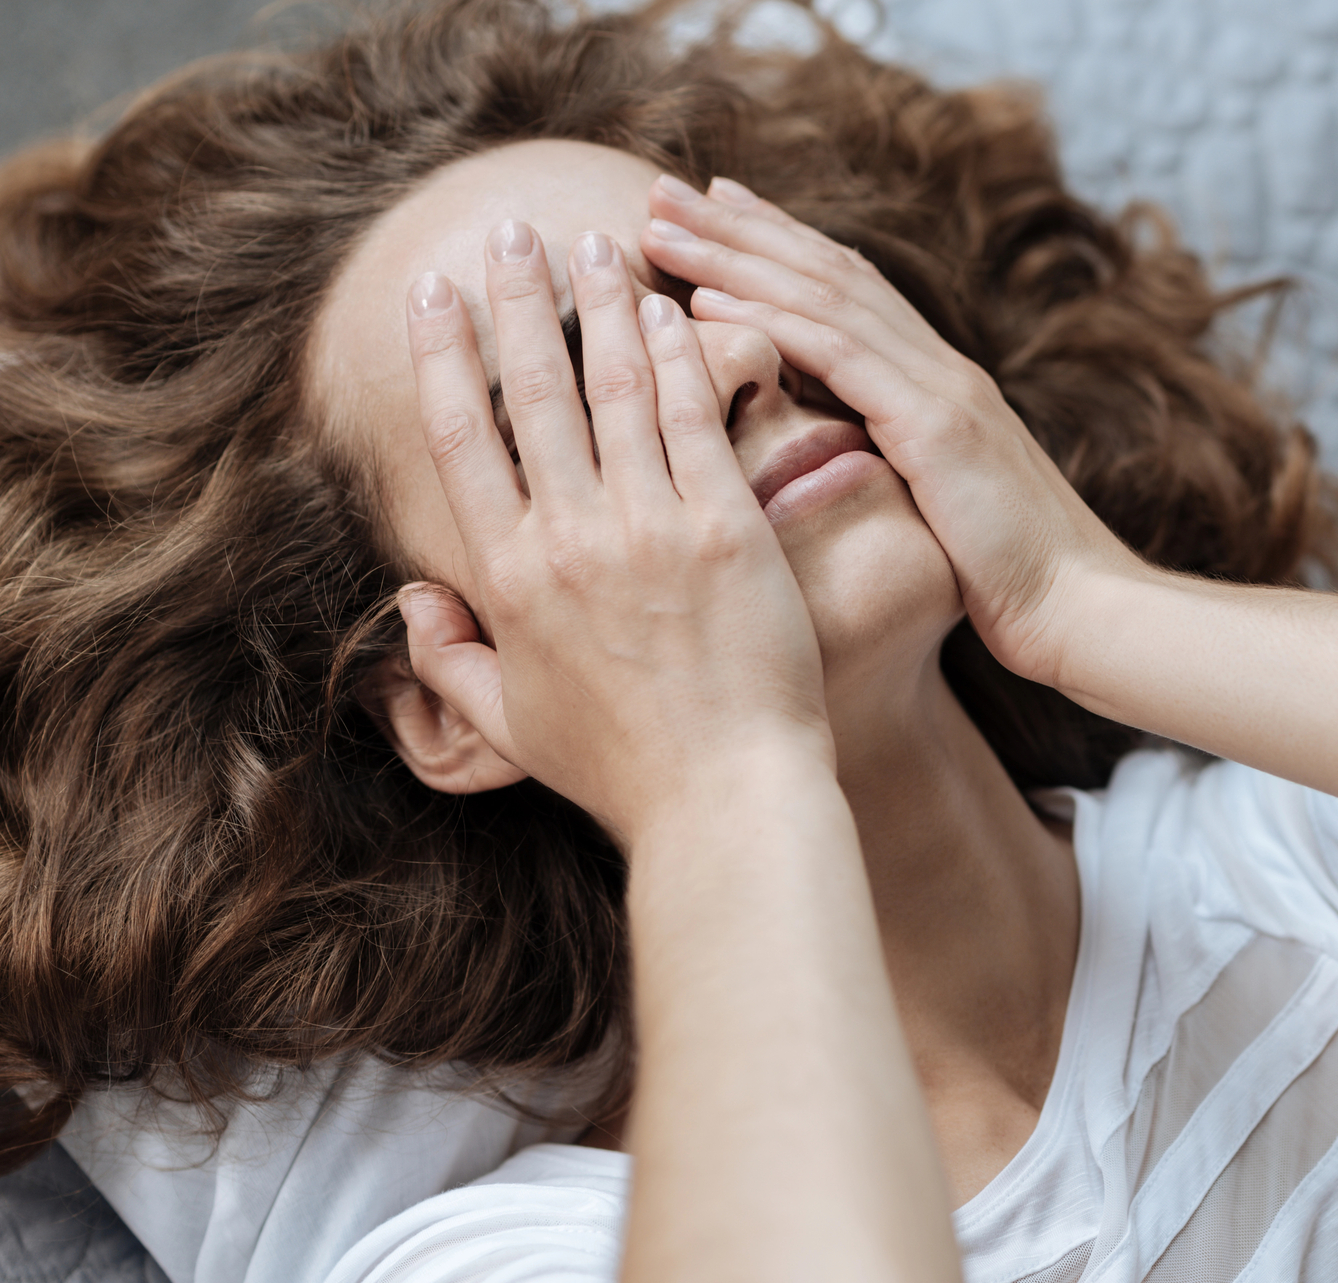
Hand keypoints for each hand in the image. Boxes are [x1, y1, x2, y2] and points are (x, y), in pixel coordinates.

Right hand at [401, 220, 829, 843]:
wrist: (726, 797)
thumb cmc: (621, 770)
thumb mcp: (508, 727)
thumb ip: (449, 662)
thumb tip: (412, 605)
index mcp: (509, 577)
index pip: (462, 438)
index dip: (444, 356)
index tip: (435, 293)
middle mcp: (571, 538)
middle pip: (532, 390)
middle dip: (518, 300)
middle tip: (511, 232)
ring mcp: (651, 528)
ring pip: (616, 388)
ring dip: (600, 305)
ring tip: (594, 243)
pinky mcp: (727, 528)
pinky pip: (696, 420)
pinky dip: (679, 358)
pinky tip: (669, 310)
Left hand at [638, 175, 1143, 686]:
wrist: (1087, 611)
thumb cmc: (1019, 586)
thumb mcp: (952, 514)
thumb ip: (908, 473)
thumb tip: (858, 467)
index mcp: (943, 388)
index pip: (852, 291)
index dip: (783, 244)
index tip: (719, 211)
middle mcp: (942, 369)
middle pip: (828, 271)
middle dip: (742, 227)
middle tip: (665, 190)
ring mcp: (941, 389)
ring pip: (821, 296)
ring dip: (734, 254)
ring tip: (662, 222)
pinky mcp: (934, 426)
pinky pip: (835, 355)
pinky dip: (766, 319)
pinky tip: (704, 300)